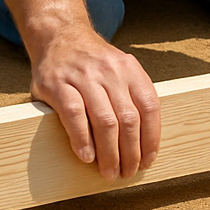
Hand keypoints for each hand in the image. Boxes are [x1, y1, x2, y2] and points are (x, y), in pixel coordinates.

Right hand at [28, 26, 159, 181]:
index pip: (149, 107)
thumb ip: (132, 96)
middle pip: (129, 119)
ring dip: (109, 152)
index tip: (148, 160)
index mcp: (130, 69)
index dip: (151, 138)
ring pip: (104, 120)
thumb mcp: (120, 70)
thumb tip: (145, 142)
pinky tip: (86, 157)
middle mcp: (110, 71)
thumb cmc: (93, 64)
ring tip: (109, 172)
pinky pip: (74, 115)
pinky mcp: (57, 84)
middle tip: (127, 173)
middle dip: (131, 152)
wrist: (59, 35)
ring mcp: (83, 76)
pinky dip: (82, 139)